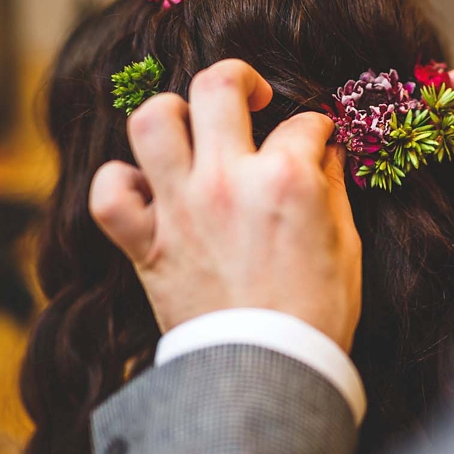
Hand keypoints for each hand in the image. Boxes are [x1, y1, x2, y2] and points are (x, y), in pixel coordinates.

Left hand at [88, 60, 362, 349]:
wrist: (268, 374)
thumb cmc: (315, 315)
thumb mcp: (345, 244)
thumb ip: (331, 187)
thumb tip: (326, 150)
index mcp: (286, 179)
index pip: (304, 124)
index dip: (317, 129)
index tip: (318, 142)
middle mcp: (226, 181)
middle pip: (217, 86)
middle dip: (241, 79)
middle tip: (254, 100)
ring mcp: (180, 208)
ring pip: (152, 120)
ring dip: (173, 114)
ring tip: (192, 130)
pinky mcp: (146, 244)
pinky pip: (108, 192)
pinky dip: (121, 182)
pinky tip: (148, 186)